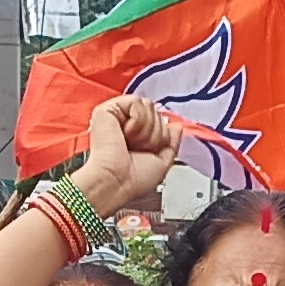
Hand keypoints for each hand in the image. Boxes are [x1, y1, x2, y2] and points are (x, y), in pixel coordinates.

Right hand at [71, 95, 182, 217]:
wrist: (114, 182)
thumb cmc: (131, 180)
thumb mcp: (162, 163)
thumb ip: (172, 142)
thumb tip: (177, 125)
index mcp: (137, 136)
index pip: (160, 120)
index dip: (161, 135)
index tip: (151, 151)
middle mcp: (126, 125)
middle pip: (156, 111)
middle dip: (155, 133)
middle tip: (140, 148)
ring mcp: (117, 116)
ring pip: (148, 105)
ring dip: (146, 130)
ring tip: (132, 143)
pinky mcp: (108, 110)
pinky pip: (136, 103)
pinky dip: (137, 121)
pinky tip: (126, 134)